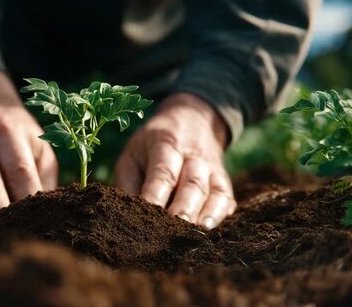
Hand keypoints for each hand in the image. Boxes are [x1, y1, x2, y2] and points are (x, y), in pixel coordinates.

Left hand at [114, 92, 235, 228]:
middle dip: (185, 208)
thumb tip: (124, 215)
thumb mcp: (133, 153)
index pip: (163, 172)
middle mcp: (194, 156)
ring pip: (215, 192)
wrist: (191, 119)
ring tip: (197, 233)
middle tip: (174, 229)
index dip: (156, 195)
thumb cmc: (152, 145)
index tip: (146, 217)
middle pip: (193, 184)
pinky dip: (221, 214)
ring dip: (208, 214)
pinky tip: (211, 230)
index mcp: (166, 144)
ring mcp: (212, 169)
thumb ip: (127, 183)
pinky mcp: (223, 180)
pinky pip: (227, 198)